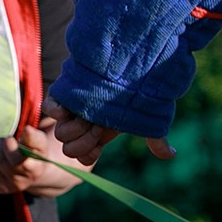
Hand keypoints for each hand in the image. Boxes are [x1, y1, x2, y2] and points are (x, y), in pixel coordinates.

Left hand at [0, 125, 76, 196]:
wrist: (31, 170)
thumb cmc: (34, 153)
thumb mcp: (39, 144)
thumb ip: (34, 138)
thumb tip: (27, 130)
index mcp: (33, 171)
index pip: (16, 161)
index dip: (9, 147)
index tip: (9, 139)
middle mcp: (20, 184)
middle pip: (0, 161)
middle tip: (3, 140)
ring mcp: (6, 188)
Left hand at [42, 96, 175, 166]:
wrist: (129, 65)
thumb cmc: (139, 92)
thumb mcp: (147, 118)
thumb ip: (156, 139)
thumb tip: (171, 156)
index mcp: (98, 133)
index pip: (83, 156)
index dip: (88, 154)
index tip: (100, 146)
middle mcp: (83, 123)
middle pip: (70, 149)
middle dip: (84, 141)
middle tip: (98, 125)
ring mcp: (72, 110)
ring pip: (61, 133)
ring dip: (76, 128)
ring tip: (89, 114)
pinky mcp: (64, 94)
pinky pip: (50, 109)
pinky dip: (59, 111)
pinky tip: (72, 108)